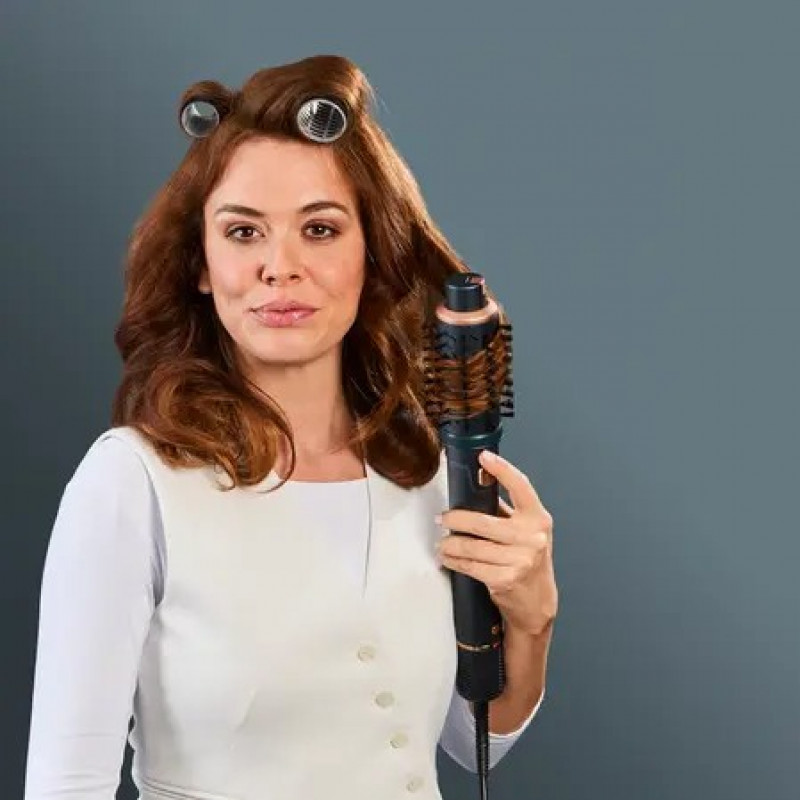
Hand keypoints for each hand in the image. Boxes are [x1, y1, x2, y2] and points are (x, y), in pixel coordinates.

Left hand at [436, 450, 557, 636]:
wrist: (538, 602)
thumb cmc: (528, 561)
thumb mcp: (527, 532)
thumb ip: (506, 511)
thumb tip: (477, 487)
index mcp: (538, 518)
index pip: (521, 486)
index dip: (502, 469)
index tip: (484, 458)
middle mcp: (532, 537)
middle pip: (482, 521)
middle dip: (455, 519)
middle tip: (443, 518)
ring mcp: (520, 559)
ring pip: (472, 546)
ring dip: (450, 544)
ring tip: (442, 542)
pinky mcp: (506, 579)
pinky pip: (470, 566)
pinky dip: (454, 561)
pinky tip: (449, 557)